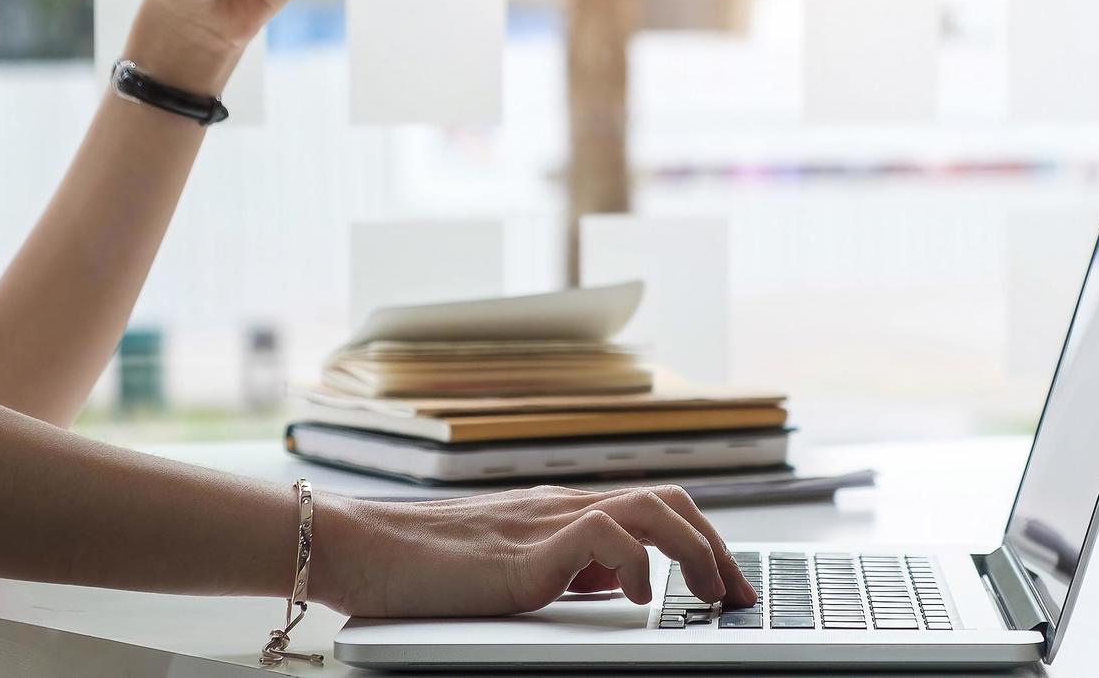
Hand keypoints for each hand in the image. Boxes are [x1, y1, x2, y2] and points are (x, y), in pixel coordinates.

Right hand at [311, 485, 758, 617]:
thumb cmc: (422, 566)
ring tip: (707, 594)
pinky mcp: (524, 550)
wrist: (361, 548)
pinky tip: (636, 597)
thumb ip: (567, 571)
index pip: (654, 510)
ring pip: (649, 508)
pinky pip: (601, 535)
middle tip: (736, 596)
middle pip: (668, 501)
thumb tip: (617, 585)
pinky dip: (633, 563)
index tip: (728, 586)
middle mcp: (563, 507)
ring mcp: (546, 522)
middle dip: (715, 547)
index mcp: (563, 512)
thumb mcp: (516, 571)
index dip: (702, 543)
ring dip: (693, 550)